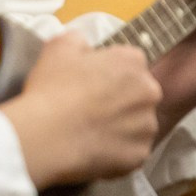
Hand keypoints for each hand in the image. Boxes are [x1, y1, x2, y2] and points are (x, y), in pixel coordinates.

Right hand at [0, 30, 159, 188]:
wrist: (47, 136)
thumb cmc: (52, 88)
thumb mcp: (57, 47)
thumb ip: (77, 40)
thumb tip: (84, 45)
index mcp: (132, 62)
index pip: (130, 61)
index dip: (108, 70)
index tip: (90, 80)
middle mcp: (149, 92)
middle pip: (139, 92)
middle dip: (120, 98)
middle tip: (90, 106)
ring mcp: (147, 126)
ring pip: (137, 123)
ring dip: (121, 125)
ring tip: (89, 130)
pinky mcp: (140, 155)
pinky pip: (131, 151)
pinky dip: (116, 150)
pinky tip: (92, 148)